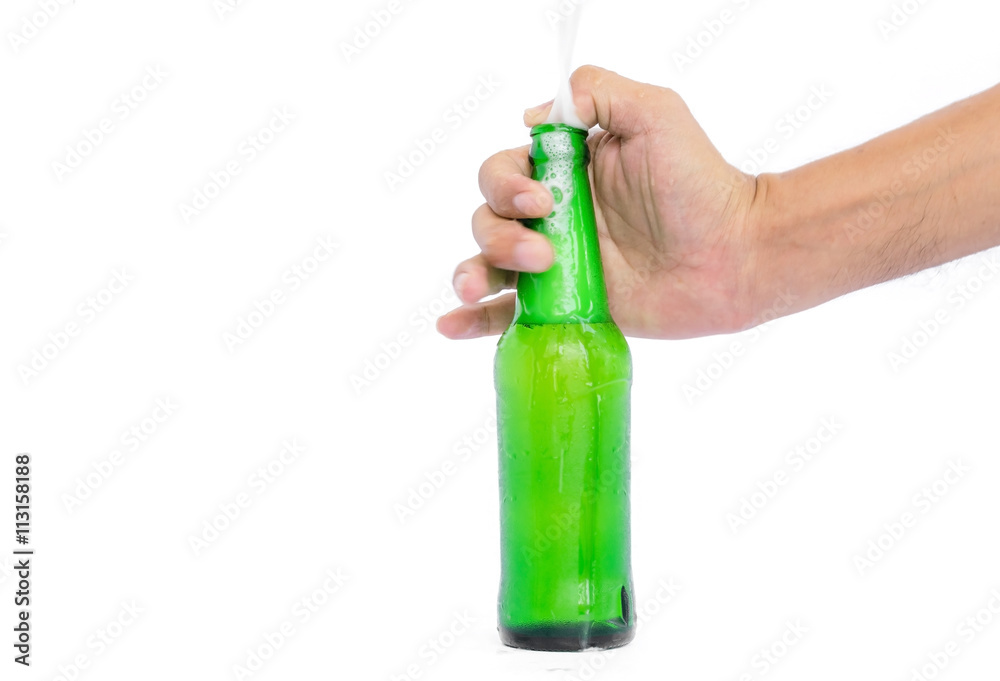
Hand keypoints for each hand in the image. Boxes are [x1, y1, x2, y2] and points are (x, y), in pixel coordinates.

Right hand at [436, 65, 765, 339]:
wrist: (734, 257)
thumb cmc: (699, 184)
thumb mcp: (656, 113)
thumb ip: (597, 95)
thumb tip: (532, 117)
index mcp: (567, 170)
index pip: (504, 170)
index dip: (506, 186)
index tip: (542, 202)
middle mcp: (554, 215)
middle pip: (486, 216)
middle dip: (498, 235)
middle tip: (543, 255)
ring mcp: (557, 264)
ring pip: (486, 262)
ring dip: (473, 272)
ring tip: (479, 289)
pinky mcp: (564, 306)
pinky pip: (506, 314)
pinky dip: (471, 321)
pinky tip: (450, 325)